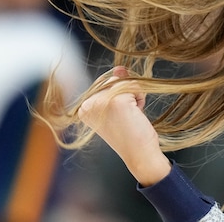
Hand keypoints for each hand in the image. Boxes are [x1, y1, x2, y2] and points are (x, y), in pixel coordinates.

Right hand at [78, 66, 170, 185]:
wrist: (140, 154)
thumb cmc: (130, 133)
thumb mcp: (118, 106)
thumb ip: (116, 84)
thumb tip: (120, 68)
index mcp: (83, 108)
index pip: (106, 82)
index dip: (118, 96)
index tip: (118, 117)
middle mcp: (88, 104)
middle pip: (115, 79)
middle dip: (126, 95)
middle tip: (125, 117)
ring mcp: (101, 101)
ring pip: (125, 81)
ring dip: (134, 96)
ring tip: (131, 116)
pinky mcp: (117, 100)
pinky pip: (135, 85)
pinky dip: (140, 98)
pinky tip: (136, 115)